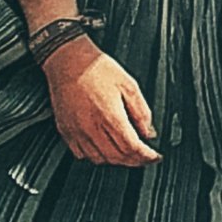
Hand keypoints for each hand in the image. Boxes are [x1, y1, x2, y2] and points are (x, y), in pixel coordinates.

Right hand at [42, 37, 158, 164]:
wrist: (68, 60)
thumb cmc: (97, 69)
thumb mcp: (129, 85)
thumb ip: (142, 112)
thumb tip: (149, 133)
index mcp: (110, 116)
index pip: (132, 148)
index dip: (147, 156)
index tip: (155, 156)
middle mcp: (92, 128)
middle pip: (118, 157)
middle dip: (135, 161)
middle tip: (145, 157)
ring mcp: (77, 132)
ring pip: (100, 159)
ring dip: (117, 161)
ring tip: (127, 154)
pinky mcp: (66, 131)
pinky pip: (81, 154)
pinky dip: (96, 157)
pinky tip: (105, 149)